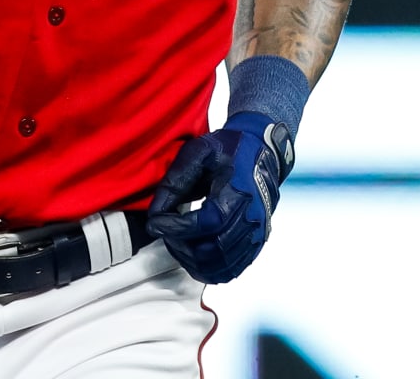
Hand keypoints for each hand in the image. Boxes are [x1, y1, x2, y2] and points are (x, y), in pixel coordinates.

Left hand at [147, 112, 294, 283]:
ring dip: (191, 260)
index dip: (176, 228)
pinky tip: (193, 255)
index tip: (155, 224)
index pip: (206, 223)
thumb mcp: (197, 153)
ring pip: (220, 267)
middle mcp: (251, 218)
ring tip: (176, 242)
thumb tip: (155, 214)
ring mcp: (256, 234)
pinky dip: (209, 270)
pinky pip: (232, 270)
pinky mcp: (257, 243)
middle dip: (180, 245)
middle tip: (164, 231)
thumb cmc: (230, 149)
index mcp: (238, 193)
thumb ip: (175, 183)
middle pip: (211, 250)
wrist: (264, 152)